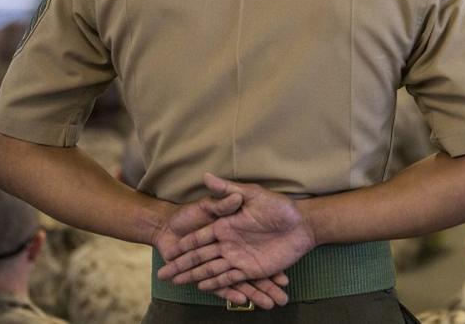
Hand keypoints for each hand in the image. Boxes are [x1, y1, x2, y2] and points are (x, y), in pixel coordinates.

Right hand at [157, 173, 317, 293]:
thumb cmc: (279, 207)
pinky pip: (230, 279)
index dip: (183, 246)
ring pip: (212, 270)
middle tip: (162, 275)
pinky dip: (217, 284)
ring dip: (195, 277)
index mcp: (225, 226)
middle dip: (181, 266)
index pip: (199, 239)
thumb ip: (228, 189)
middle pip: (200, 257)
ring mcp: (238, 257)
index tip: (167, 252)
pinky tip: (202, 288)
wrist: (302, 225)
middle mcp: (228, 243)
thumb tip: (206, 175)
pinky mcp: (249, 268)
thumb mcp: (254, 194)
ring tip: (176, 284)